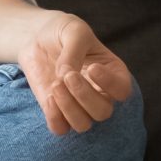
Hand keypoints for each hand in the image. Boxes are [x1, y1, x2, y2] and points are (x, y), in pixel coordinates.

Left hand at [17, 11, 135, 136]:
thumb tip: (66, 76)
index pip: (122, 90)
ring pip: (83, 124)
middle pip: (102, 112)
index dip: (110, 84)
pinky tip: (49, 97)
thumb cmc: (64, 32)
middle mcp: (99, 93)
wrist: (37, 36)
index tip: (92, 68)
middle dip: (84, 95)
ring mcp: (78, 105)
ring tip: (56, 84)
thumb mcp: (74, 31)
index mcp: (112, 73)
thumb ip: (74, 52)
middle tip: (68, 75)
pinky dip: (55, 118)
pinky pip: (61, 129)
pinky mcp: (57, 111)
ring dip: (68, 107)